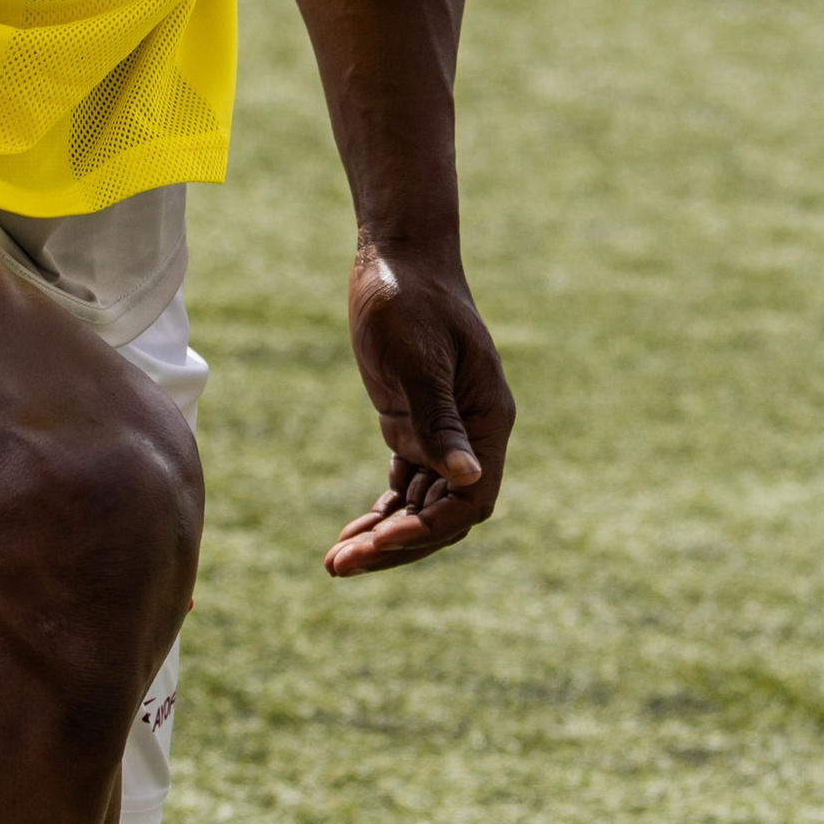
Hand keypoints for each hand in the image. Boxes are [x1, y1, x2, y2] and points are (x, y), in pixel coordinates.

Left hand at [326, 237, 513, 577]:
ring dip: (383, 538)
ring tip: (334, 564)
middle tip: (340, 566)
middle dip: (396, 545)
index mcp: (488, 418)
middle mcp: (473, 434)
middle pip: (444, 514)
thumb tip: (467, 478)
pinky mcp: (413, 426)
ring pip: (421, 507)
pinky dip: (379, 514)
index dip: (428, 528)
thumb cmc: (410, 298)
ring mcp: (443, 433)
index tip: (379, 542)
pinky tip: (347, 538)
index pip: (470, 498)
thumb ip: (440, 420)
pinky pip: (403, 487)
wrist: (396, 256)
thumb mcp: (420, 358)